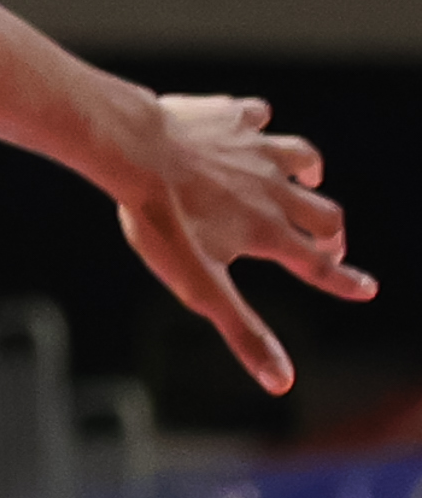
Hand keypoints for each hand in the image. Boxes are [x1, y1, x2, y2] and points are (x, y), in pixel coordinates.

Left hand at [113, 93, 365, 392]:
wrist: (132, 150)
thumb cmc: (161, 220)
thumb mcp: (200, 288)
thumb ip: (243, 331)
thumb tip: (282, 382)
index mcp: (269, 232)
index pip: (319, 265)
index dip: (344, 281)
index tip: (365, 288)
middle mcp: (273, 190)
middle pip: (322, 214)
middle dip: (331, 232)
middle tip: (327, 242)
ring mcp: (253, 150)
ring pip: (302, 157)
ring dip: (309, 171)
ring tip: (309, 178)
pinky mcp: (229, 117)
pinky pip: (255, 115)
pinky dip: (259, 121)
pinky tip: (252, 121)